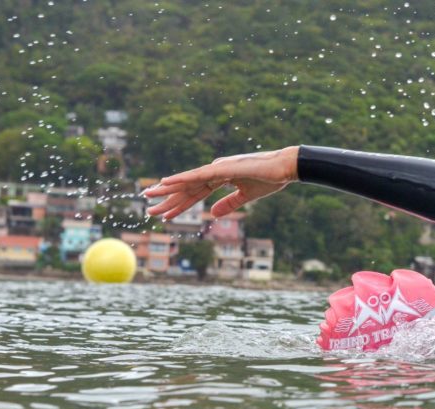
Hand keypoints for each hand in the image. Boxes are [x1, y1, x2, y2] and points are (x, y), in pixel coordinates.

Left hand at [144, 146, 298, 219]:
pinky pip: (198, 175)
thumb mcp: (247, 197)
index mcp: (220, 177)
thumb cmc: (269, 179)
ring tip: (149, 195)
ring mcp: (218, 168)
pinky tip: (166, 182)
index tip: (165, 214)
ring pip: (188, 181)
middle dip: (168, 199)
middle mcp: (215, 170)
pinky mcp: (223, 168)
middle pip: (187, 188)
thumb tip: (212, 213)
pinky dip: (181, 179)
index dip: (179, 204)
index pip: (195, 193)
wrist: (285, 167)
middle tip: (148, 209)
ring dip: (168, 189)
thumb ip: (229, 204)